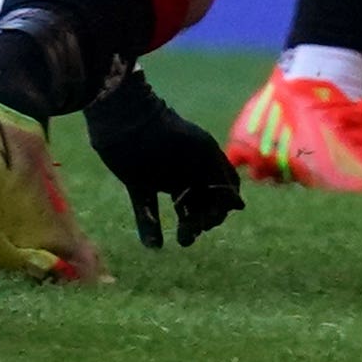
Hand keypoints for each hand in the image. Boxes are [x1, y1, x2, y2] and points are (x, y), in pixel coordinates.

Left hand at [82, 70, 243, 251]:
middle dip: (203, 220)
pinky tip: (154, 245)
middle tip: (192, 232)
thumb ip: (220, 179)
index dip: (222, 207)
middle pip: (203, 202)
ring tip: (182, 240)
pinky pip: (147, 205)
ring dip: (185, 225)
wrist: (123, 115)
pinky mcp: (137, 179)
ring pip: (180, 207)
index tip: (212, 218)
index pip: (224, 190)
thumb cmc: (164, 131)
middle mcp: (186, 168)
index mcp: (205, 159)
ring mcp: (162, 174)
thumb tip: (239, 206)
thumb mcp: (200, 153)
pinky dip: (150, 225)